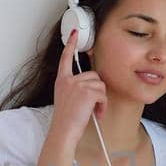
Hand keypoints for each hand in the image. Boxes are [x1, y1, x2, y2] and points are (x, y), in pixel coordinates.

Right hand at [51, 29, 106, 148]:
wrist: (63, 132)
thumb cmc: (66, 121)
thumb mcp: (67, 100)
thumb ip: (76, 89)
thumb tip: (93, 87)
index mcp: (62, 81)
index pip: (66, 58)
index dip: (70, 44)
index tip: (74, 33)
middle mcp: (68, 80)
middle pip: (94, 76)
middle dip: (97, 91)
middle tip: (92, 106)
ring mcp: (77, 85)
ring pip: (100, 86)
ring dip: (100, 100)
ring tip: (93, 112)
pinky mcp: (87, 92)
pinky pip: (103, 95)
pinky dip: (103, 106)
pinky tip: (96, 114)